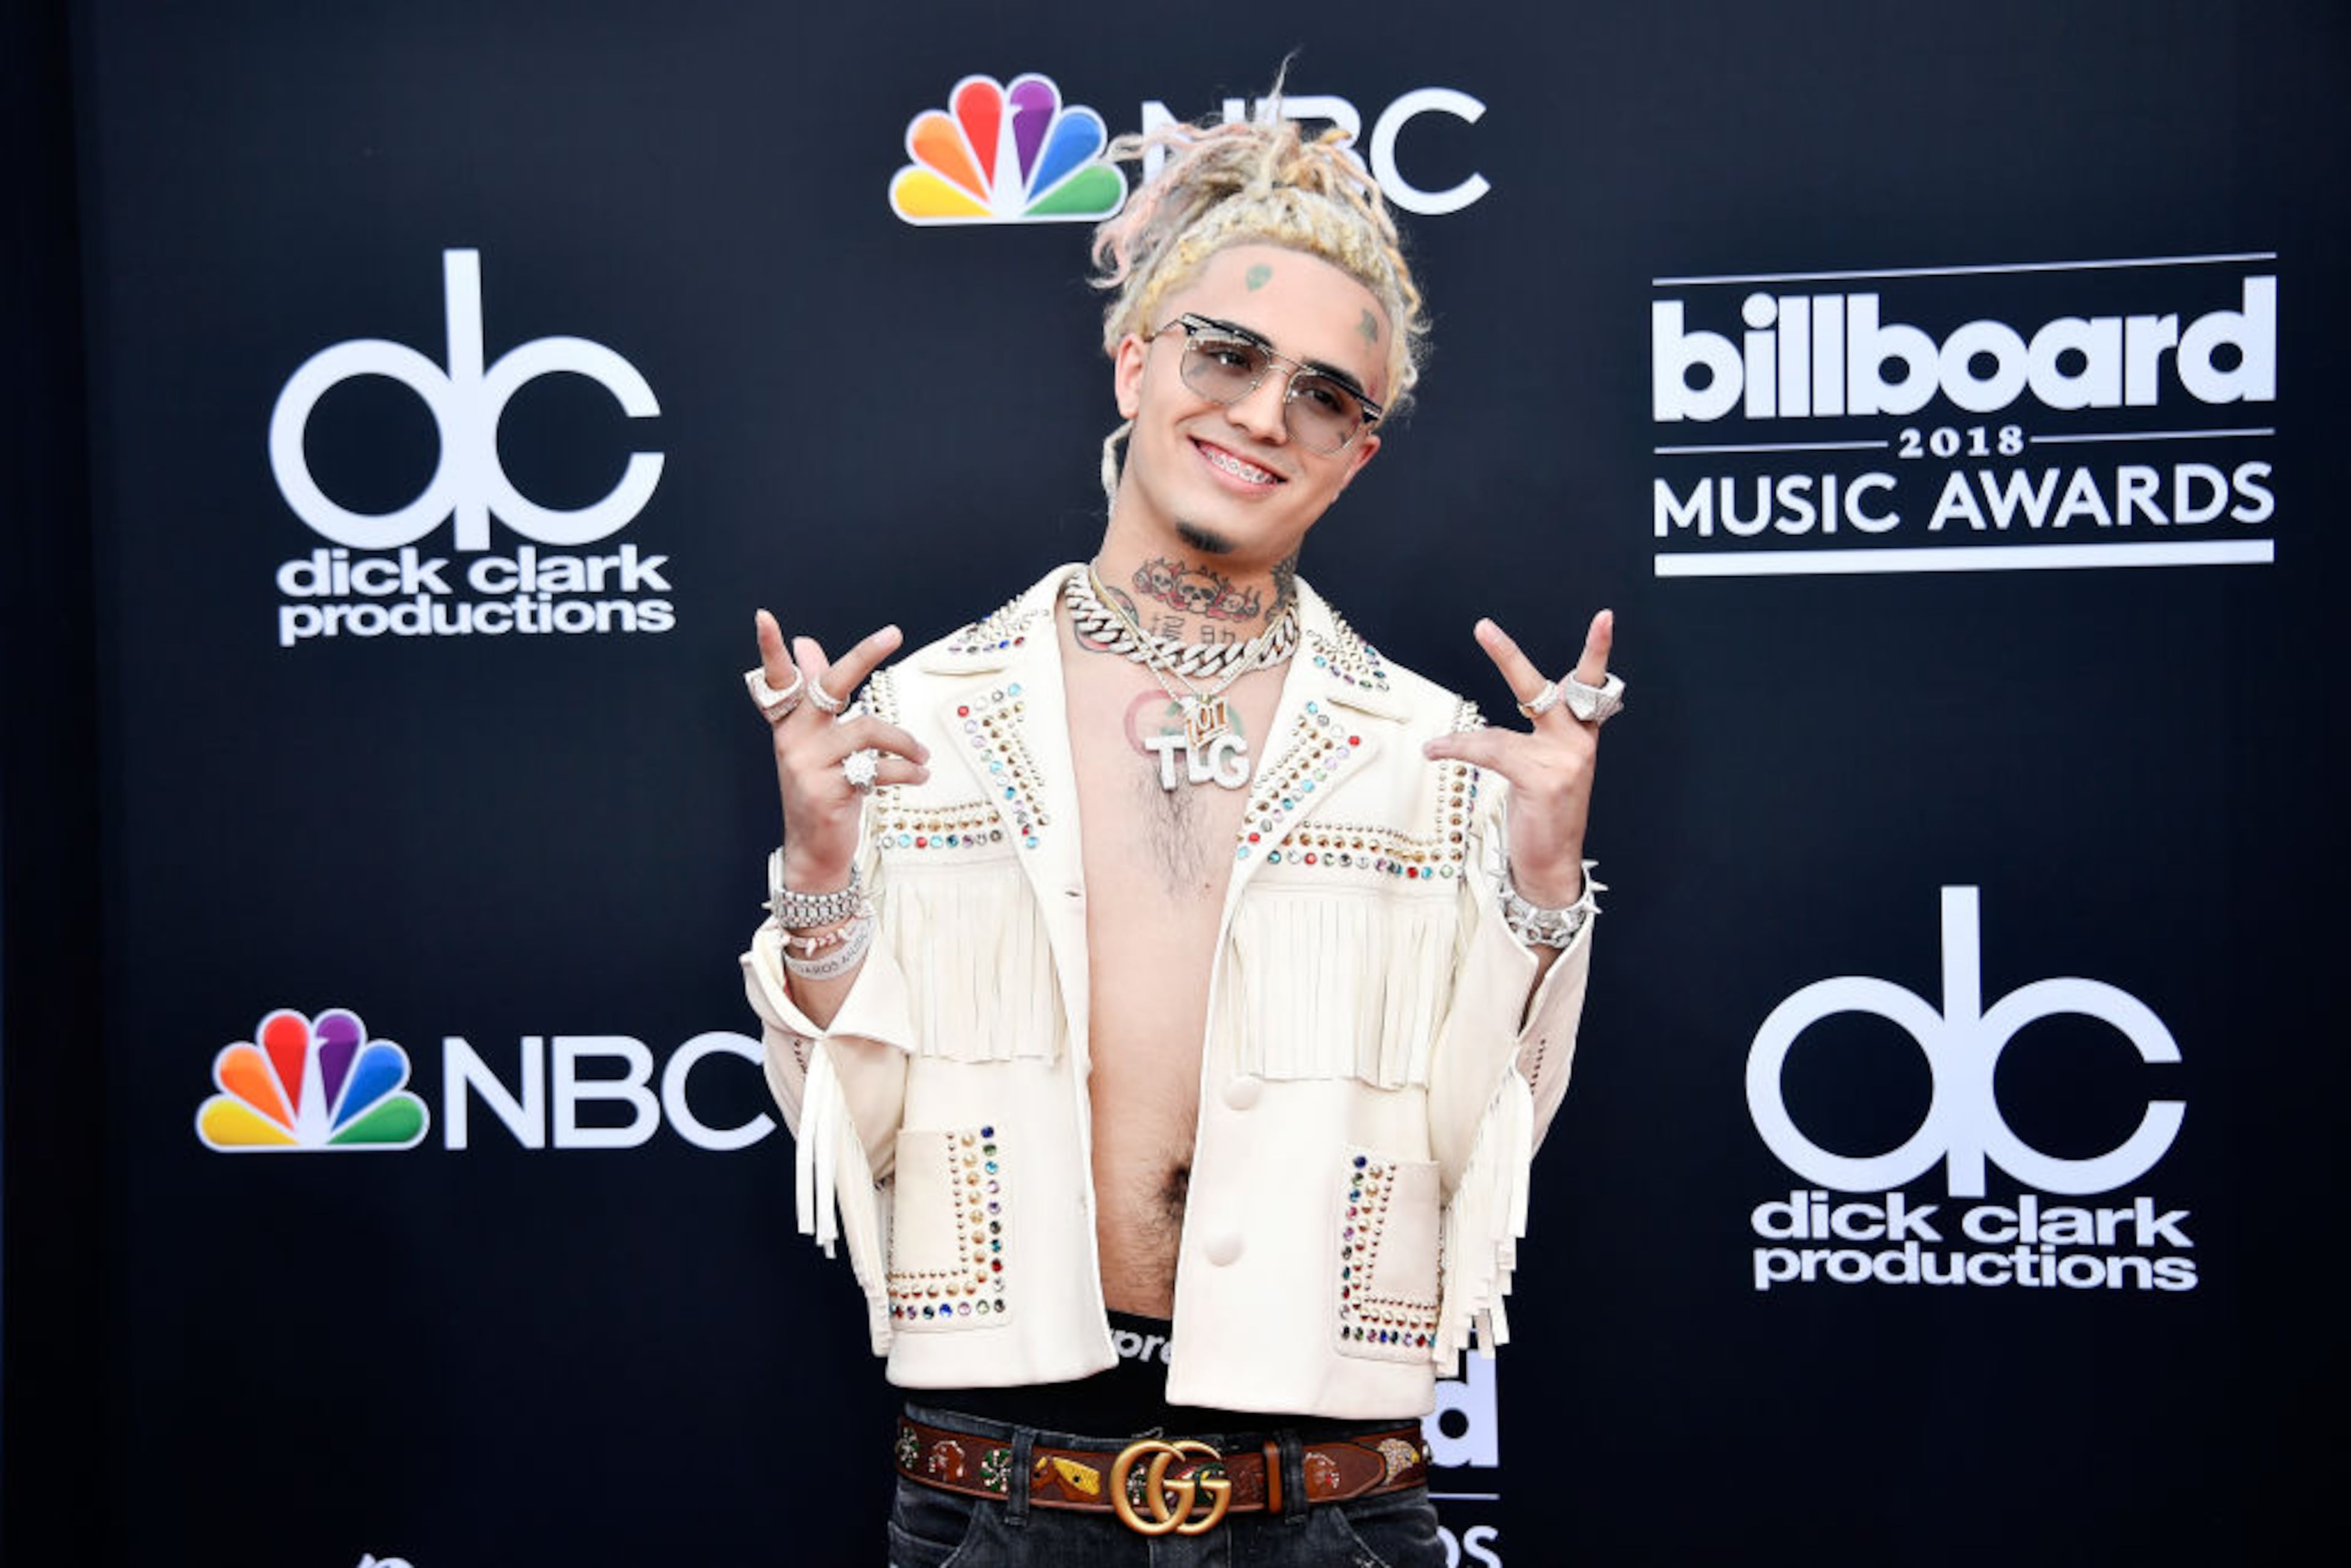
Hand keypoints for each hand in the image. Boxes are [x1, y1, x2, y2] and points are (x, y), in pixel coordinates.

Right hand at [753, 610, 930, 892]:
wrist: (815, 848)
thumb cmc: (822, 785)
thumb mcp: (817, 739)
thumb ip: (815, 691)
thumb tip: (805, 641)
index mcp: (789, 721)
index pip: (777, 679)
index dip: (770, 649)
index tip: (765, 617)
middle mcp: (793, 738)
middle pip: (829, 686)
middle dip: (862, 656)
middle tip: (892, 633)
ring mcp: (807, 764)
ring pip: (867, 730)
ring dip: (905, 743)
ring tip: (922, 757)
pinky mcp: (827, 790)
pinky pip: (878, 769)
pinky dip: (907, 771)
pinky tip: (919, 776)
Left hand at [1421, 610, 1614, 906]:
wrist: (1553, 864)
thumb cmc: (1545, 815)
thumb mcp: (1544, 770)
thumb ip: (1532, 739)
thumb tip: (1488, 729)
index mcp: (1581, 733)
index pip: (1590, 684)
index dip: (1597, 650)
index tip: (1604, 618)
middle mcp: (1578, 741)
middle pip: (1544, 688)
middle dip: (1508, 657)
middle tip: (1483, 628)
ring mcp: (1564, 759)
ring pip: (1501, 732)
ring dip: (1464, 741)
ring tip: (1435, 747)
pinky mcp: (1543, 778)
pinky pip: (1491, 754)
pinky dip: (1459, 752)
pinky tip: (1436, 753)